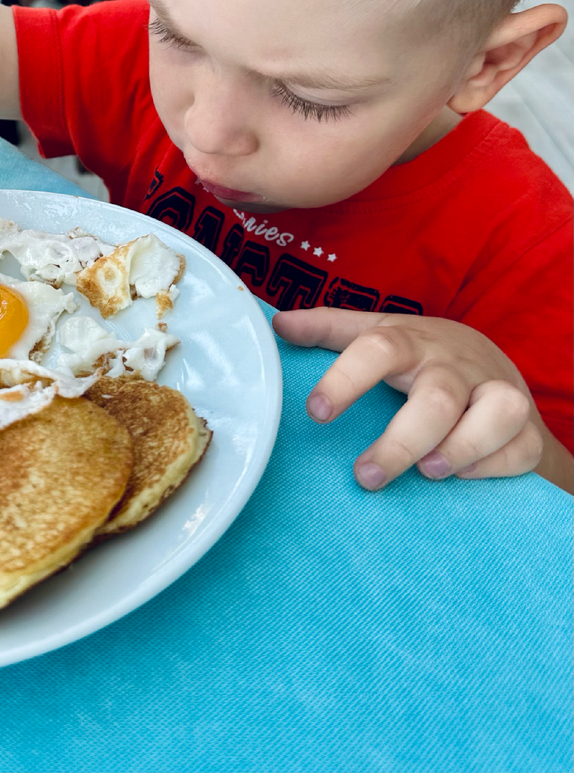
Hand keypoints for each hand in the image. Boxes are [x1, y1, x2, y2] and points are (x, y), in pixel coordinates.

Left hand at [272, 309, 549, 489]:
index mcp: (411, 342)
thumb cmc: (420, 354)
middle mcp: (454, 366)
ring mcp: (495, 392)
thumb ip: (327, 330)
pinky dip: (494, 465)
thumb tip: (276, 325)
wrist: (493, 365)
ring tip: (427, 472)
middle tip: (365, 476)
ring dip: (462, 447)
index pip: (378, 349)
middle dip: (402, 441)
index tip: (315, 413)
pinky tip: (462, 476)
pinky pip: (519, 448)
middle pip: (436, 398)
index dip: (346, 378)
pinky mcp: (525, 427)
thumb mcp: (377, 333)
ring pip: (496, 413)